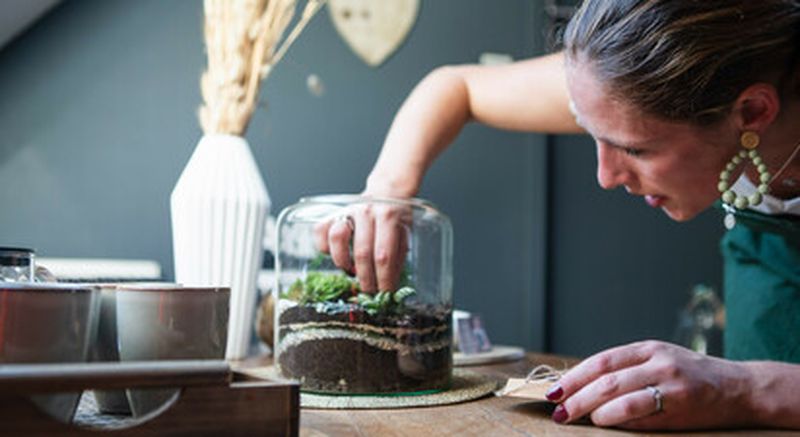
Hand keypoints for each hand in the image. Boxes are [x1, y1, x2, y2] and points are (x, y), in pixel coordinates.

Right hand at [313, 199, 410, 292]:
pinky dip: (324, 247)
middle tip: (370, 291)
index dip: (384, 279)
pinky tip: (335, 254)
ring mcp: (347, 211)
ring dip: (343, 262)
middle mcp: (366, 212)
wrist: (386, 192)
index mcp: (388, 216)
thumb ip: (398, 256)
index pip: (384, 255)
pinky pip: (320, 231)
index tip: (386, 292)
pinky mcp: (333, 213)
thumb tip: (391, 284)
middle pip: (362, 252)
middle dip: (366, 278)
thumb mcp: (405, 233)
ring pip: (337, 238)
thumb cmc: (396, 217)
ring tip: (352, 271)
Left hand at [546, 340, 754, 429]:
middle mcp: (657, 360)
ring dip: (591, 407)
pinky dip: (617, 417)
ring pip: (620, 393)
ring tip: (573, 416)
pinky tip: (603, 421)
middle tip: (558, 409)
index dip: (574, 376)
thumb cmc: (691, 378)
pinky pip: (641, 411)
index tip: (554, 390)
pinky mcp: (681, 402)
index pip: (601, 360)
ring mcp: (670, 381)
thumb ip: (627, 372)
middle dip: (576, 394)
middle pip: (606, 377)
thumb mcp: (659, 362)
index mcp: (647, 348)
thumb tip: (582, 390)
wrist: (740, 389)